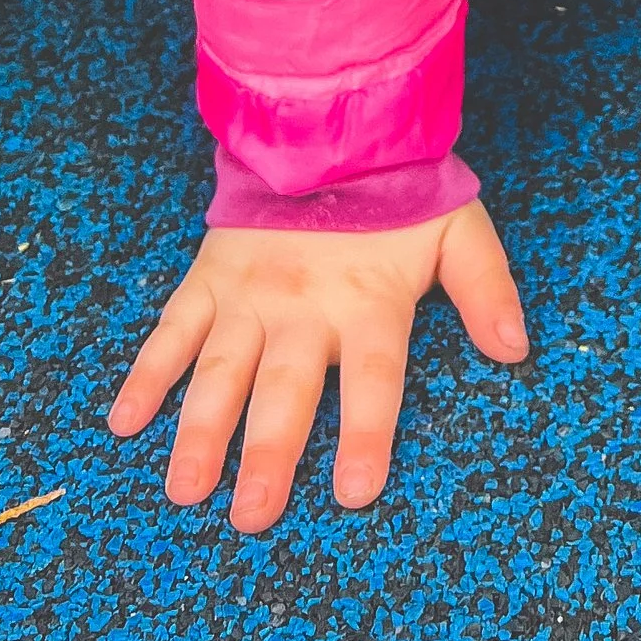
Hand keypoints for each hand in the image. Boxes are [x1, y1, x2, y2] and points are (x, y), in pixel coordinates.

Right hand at [105, 198, 527, 530]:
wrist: (329, 122)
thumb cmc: (396, 192)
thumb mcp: (456, 229)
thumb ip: (486, 287)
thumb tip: (515, 349)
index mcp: (368, 300)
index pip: (372, 378)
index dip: (365, 432)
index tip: (353, 491)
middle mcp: (304, 304)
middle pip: (285, 388)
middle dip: (267, 454)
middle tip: (251, 518)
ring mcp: (250, 293)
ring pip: (222, 369)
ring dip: (200, 430)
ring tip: (185, 491)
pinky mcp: (210, 277)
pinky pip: (173, 329)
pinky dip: (146, 372)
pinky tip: (124, 422)